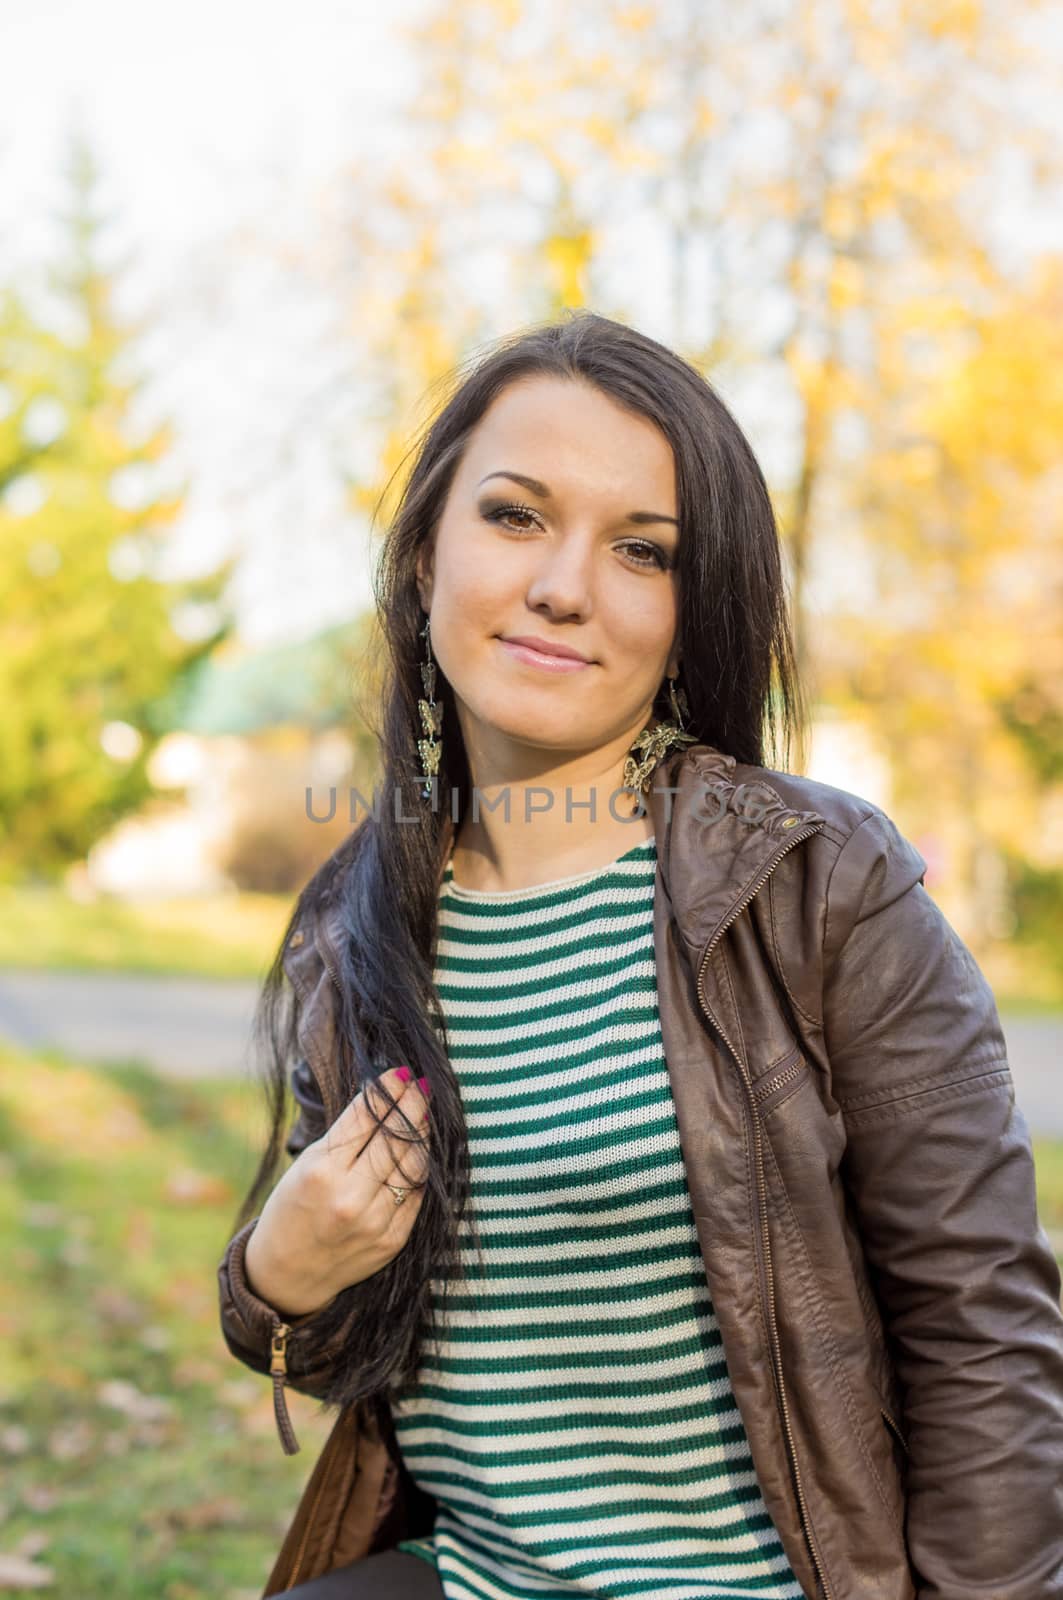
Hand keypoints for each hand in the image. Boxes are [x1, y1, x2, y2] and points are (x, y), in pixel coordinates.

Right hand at [244, 1066, 430, 1316]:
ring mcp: (375, 1222)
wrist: (287, 1274)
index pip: (366, 1119)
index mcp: (321, 1173)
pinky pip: (416, 1195)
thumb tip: (382, 1098)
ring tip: (424, 1113)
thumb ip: (345, 1136)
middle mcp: (349, 1198)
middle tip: (421, 1085)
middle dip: (412, 1105)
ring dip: (422, 1134)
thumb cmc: (292, 1208)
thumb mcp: (306, 1165)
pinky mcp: (392, 1240)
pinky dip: (420, 1169)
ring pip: (413, 1165)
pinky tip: (421, 1151)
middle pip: (395, 1139)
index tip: (400, 1073)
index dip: (387, 1092)